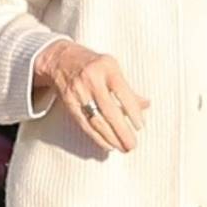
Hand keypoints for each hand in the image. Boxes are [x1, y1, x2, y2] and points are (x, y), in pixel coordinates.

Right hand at [34, 41, 148, 153]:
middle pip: (109, 110)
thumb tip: (146, 105)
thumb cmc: (93, 64)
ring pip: (96, 120)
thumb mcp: (112, 68)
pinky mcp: (69, 103)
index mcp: (107, 68)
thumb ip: (128, 88)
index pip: (123, 93)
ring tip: (122, 148)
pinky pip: (84, 123)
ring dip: (110, 137)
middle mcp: (92, 80)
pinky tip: (107, 145)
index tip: (140, 126)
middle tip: (132, 145)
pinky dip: (97, 137)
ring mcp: (78, 92)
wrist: (60, 59)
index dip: (132, 111)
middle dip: (122, 131)